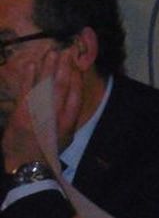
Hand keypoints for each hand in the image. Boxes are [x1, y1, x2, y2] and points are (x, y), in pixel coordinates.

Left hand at [3, 48, 81, 170]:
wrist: (27, 165)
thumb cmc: (47, 151)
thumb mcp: (65, 137)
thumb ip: (69, 118)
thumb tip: (73, 99)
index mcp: (69, 123)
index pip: (76, 97)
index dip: (77, 80)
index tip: (77, 66)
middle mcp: (56, 117)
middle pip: (62, 87)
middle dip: (64, 69)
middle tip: (65, 52)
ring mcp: (38, 115)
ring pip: (45, 86)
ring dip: (49, 68)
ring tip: (52, 53)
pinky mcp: (22, 114)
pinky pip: (27, 91)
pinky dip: (30, 77)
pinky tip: (33, 65)